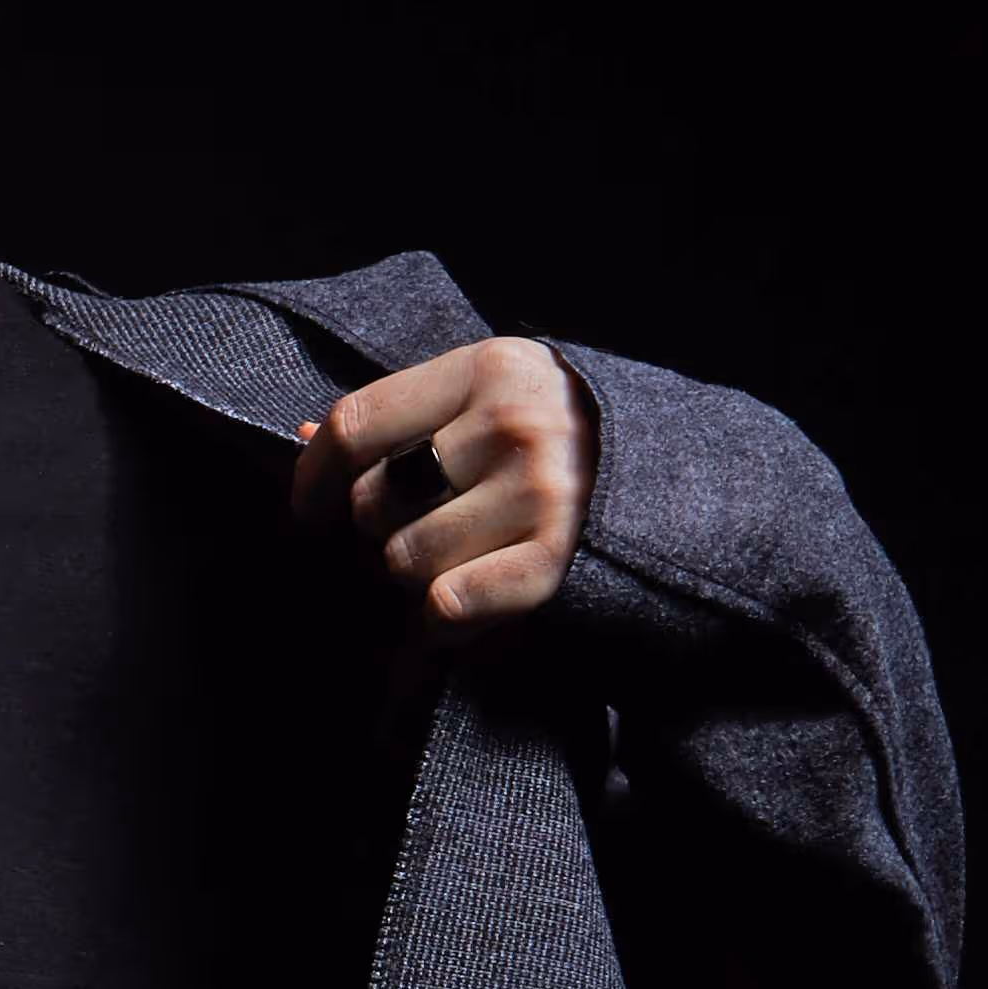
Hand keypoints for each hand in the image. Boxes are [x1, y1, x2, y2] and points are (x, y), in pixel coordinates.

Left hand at [288, 336, 598, 647]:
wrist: (683, 478)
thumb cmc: (563, 435)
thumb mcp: (492, 395)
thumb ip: (406, 413)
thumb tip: (303, 433)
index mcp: (487, 369)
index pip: (355, 425)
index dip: (314, 476)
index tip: (308, 508)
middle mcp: (512, 424)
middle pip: (374, 500)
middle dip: (382, 525)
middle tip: (422, 526)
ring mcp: (541, 492)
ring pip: (404, 559)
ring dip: (416, 572)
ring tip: (457, 557)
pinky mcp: (559, 558)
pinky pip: (450, 603)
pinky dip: (442, 619)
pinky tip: (457, 609)